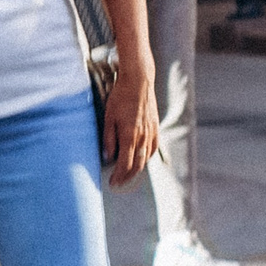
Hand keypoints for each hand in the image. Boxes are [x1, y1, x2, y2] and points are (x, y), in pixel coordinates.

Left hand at [100, 56, 157, 188]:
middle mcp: (143, 137)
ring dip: (137, 169)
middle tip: (118, 183)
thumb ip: (109, 138)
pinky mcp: (156, 127)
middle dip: (127, 177)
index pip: (125, 164)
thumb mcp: (109, 117)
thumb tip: (108, 156)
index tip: (112, 183)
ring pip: (146, 158)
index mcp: (130, 136)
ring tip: (127, 174)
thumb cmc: (120, 97)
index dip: (119, 176)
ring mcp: (152, 133)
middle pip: (137, 165)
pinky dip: (146, 157)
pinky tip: (141, 159)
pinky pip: (153, 148)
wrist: (139, 82)